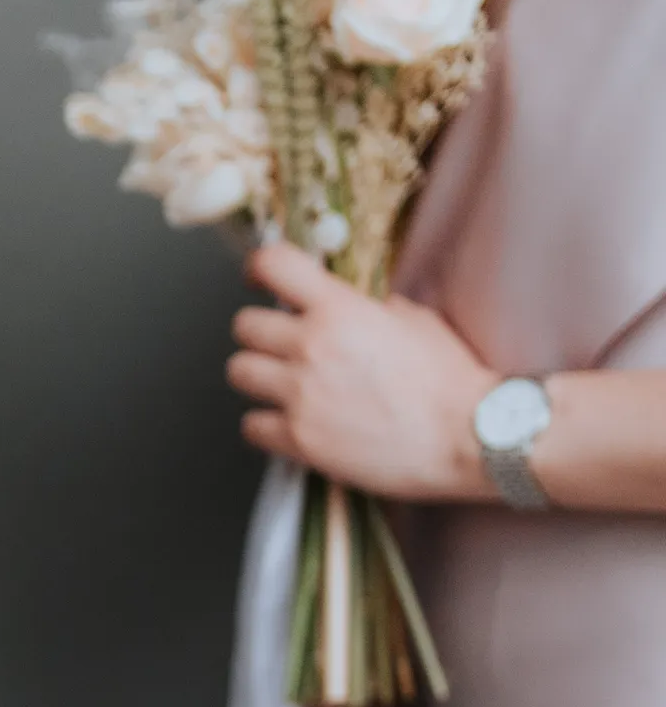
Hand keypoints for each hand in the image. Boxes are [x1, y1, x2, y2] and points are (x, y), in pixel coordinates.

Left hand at [229, 238, 496, 502]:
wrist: (468, 436)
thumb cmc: (450, 379)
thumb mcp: (412, 319)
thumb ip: (364, 308)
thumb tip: (341, 305)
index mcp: (339, 309)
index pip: (272, 265)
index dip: (258, 269)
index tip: (258, 278)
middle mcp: (311, 347)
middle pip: (244, 325)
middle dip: (261, 331)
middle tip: (280, 342)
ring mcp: (301, 396)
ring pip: (238, 372)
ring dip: (258, 375)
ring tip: (284, 383)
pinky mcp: (299, 441)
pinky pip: (251, 426)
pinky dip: (266, 424)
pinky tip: (292, 421)